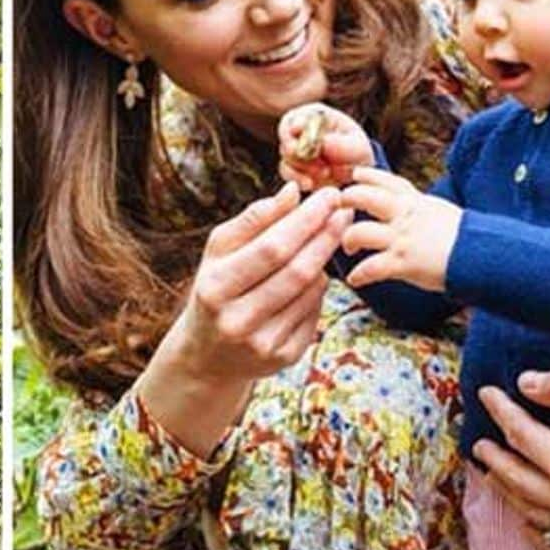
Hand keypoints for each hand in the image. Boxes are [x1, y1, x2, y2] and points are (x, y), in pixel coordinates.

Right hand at [164, 183, 348, 383]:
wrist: (206, 355)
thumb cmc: (215, 289)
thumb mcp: (219, 252)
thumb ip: (254, 220)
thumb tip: (293, 192)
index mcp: (215, 288)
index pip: (271, 248)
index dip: (305, 220)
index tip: (328, 196)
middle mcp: (237, 320)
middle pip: (297, 271)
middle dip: (325, 236)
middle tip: (343, 211)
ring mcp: (262, 344)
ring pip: (311, 292)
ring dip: (323, 262)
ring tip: (323, 241)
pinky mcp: (284, 358)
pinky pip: (315, 313)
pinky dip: (318, 290)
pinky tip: (312, 278)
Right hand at [277, 103, 370, 191]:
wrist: (357, 175)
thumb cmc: (358, 153)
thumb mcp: (358, 147)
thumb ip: (342, 143)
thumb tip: (323, 142)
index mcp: (316, 117)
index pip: (297, 117)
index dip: (295, 125)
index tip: (298, 132)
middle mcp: (300, 131)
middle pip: (286, 137)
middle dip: (298, 151)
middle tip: (313, 160)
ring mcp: (294, 149)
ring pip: (286, 156)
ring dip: (302, 167)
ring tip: (325, 173)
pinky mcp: (293, 167)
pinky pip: (286, 172)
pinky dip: (297, 179)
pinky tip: (310, 184)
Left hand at [339, 167, 459, 290]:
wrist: (485, 256)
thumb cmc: (462, 237)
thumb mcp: (437, 210)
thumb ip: (414, 205)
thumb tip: (398, 200)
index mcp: (414, 201)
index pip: (385, 180)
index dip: (365, 176)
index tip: (353, 175)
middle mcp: (404, 215)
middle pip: (363, 197)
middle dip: (345, 200)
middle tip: (336, 209)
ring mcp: (402, 239)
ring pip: (359, 232)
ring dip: (348, 240)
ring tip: (349, 248)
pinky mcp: (403, 263)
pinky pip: (371, 268)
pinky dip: (358, 275)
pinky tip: (354, 279)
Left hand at [472, 373, 549, 549]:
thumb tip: (526, 382)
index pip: (521, 435)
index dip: (501, 410)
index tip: (486, 393)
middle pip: (517, 479)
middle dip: (494, 458)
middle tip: (479, 442)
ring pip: (533, 515)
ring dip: (508, 493)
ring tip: (493, 474)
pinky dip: (539, 531)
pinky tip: (530, 520)